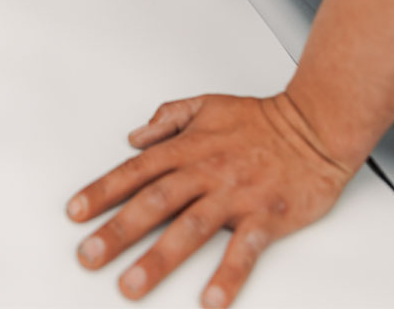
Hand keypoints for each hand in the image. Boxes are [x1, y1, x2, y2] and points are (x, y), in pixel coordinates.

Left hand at [66, 93, 352, 306]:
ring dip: (158, 259)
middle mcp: (207, 172)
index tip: (76, 212)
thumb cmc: (263, 119)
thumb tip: (136, 136)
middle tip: (89, 256)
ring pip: (190, 229)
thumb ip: (169, 118)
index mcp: (190, 147)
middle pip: (154, 202)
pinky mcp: (266, 216)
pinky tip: (210, 298)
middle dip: (117, 231)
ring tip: (131, 285)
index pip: (136, 170)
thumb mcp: (208, 104)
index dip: (103, 191)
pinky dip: (228, 275)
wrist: (316, 125)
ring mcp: (236, 195)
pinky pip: (244, 249)